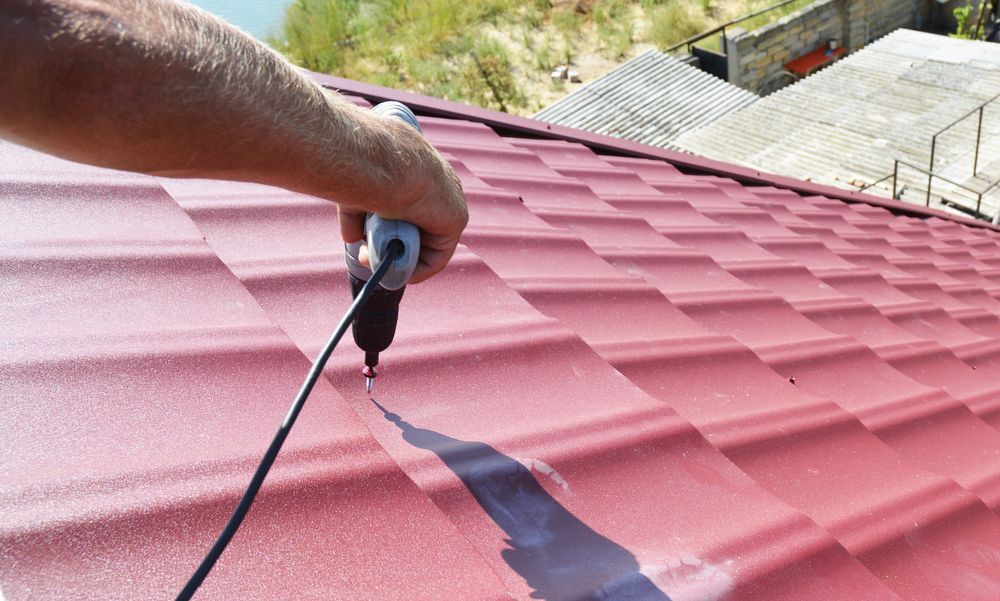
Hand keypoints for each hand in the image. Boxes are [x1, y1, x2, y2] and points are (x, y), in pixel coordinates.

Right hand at [337, 113, 467, 283]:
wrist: (382, 160)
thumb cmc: (363, 166)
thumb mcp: (356, 193)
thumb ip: (356, 216)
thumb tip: (352, 238)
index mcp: (418, 171)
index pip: (409, 210)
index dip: (387, 232)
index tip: (365, 239)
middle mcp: (438, 185)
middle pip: (417, 230)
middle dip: (390, 248)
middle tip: (366, 255)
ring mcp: (449, 200)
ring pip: (426, 243)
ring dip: (399, 260)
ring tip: (373, 261)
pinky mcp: (456, 218)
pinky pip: (438, 255)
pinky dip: (417, 270)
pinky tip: (395, 273)